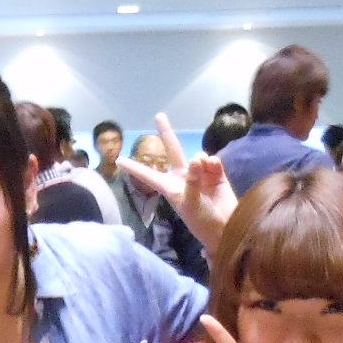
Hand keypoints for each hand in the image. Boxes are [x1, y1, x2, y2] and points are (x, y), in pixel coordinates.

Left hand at [118, 114, 236, 253]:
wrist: (224, 227)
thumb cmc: (201, 219)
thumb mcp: (191, 202)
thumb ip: (193, 180)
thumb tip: (197, 157)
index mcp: (169, 187)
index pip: (148, 175)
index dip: (134, 167)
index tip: (118, 160)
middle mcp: (183, 177)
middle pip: (172, 150)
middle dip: (166, 133)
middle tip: (159, 115)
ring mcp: (199, 174)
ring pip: (197, 156)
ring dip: (200, 160)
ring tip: (205, 170)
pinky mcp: (215, 173)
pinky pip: (211, 160)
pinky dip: (213, 163)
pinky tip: (215, 168)